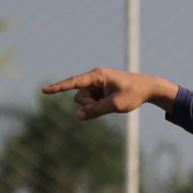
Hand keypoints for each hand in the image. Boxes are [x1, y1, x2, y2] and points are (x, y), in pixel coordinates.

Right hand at [41, 68, 177, 120]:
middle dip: (90, 104)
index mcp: (97, 76)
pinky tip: (111, 101)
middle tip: (109, 102)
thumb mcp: (116, 105)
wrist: (148, 88)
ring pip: (84, 101)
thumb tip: (77, 116)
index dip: (58, 87)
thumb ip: (96, 111)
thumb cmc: (134, 94)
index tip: (44, 91)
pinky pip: (91, 102)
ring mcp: (96, 84)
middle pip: (79, 97)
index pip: (73, 82)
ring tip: (112, 100)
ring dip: (95, 105)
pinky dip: (99, 105)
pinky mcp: (99, 90)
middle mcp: (94, 78)